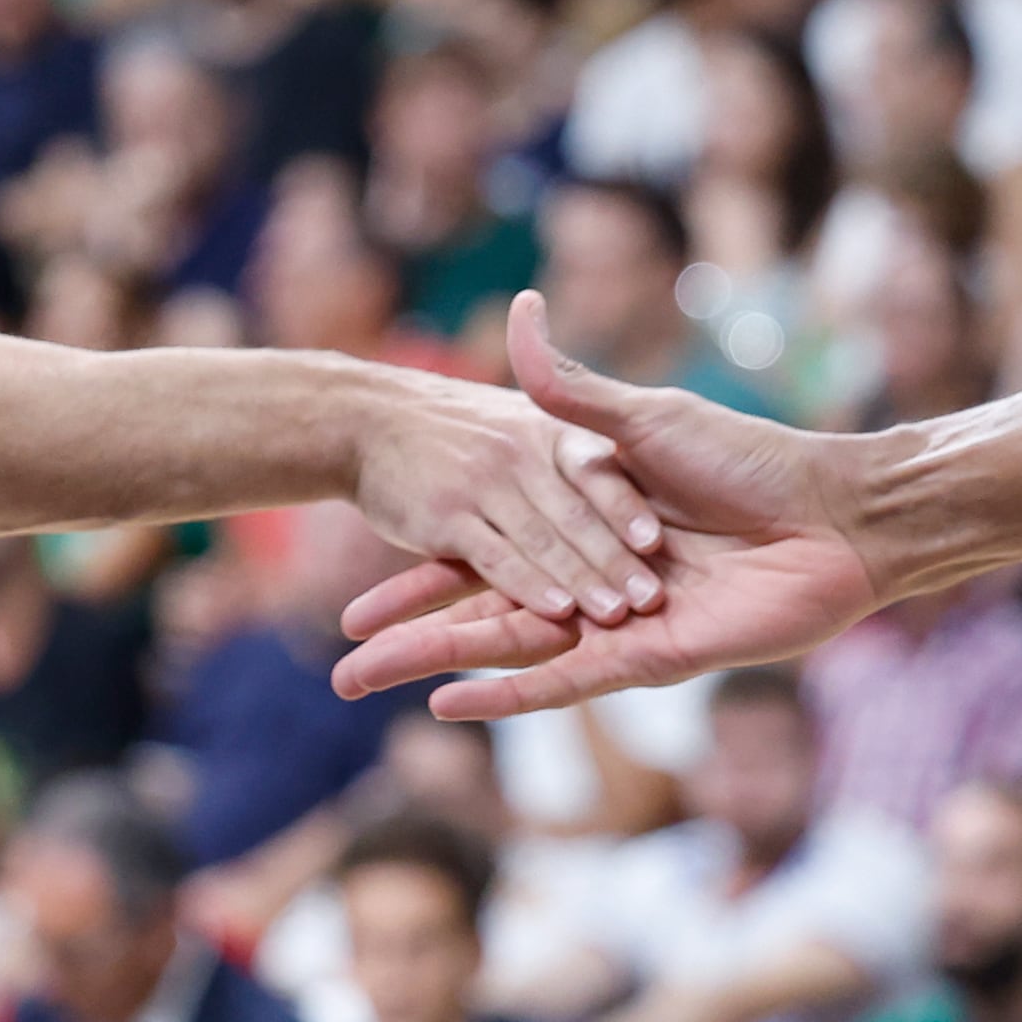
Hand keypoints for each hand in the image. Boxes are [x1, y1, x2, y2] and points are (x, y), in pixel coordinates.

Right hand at [338, 296, 881, 713]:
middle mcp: (592, 581)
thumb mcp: (642, 415)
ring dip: (434, 668)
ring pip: (507, 649)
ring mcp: (616, 624)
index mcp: (584, 528)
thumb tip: (516, 307)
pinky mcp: (647, 657)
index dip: (417, 577)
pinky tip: (446, 707)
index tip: (355, 599)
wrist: (832, 517)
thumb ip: (570, 387)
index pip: (483, 555)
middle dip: (407, 639)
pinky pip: (566, 682)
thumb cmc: (749, 458)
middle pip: (480, 614)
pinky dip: (507, 694)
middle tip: (339, 668)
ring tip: (362, 686)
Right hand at [345, 355, 666, 626]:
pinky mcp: (446, 522)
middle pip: (576, 517)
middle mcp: (521, 458)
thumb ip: (574, 415)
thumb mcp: (521, 407)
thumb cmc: (451, 417)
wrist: (364, 415)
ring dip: (580, 581)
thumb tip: (629, 451)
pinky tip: (554, 612)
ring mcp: (482, 489)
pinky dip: (526, 587)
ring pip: (542, 544)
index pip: (597, 472)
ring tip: (614, 615)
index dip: (625, 505)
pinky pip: (495, 560)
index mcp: (549, 433)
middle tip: (653, 599)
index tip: (656, 539)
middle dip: (615, 561)